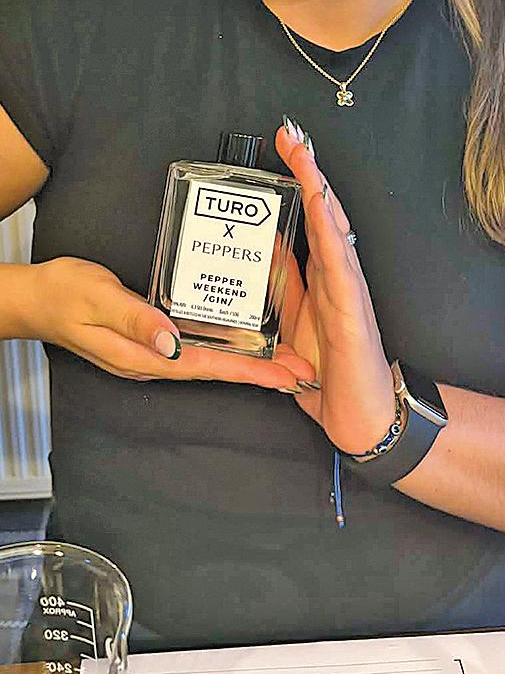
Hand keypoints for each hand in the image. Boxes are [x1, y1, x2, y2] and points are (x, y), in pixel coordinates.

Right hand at [32, 256, 314, 387]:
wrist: (37, 299)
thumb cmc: (62, 295)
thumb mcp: (98, 299)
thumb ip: (135, 319)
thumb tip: (170, 340)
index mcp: (140, 356)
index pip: (205, 367)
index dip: (246, 372)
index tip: (280, 377)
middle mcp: (150, 360)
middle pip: (214, 368)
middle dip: (258, 373)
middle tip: (298, 373)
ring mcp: (150, 352)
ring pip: (207, 360)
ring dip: (245, 362)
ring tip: (283, 362)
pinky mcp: (149, 339)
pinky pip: (194, 346)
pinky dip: (223, 345)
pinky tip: (241, 337)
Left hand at [276, 123, 394, 453]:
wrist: (363, 419)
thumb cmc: (332, 376)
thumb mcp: (294, 324)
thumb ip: (284, 288)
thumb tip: (265, 250)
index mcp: (323, 278)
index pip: (309, 219)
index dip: (298, 182)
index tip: (284, 149)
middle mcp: (338, 277)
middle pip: (322, 213)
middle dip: (307, 171)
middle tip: (291, 133)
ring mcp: (348, 291)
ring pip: (333, 229)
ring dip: (318, 189)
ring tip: (305, 155)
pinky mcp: (353, 311)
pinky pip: (340, 265)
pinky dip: (330, 233)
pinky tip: (321, 207)